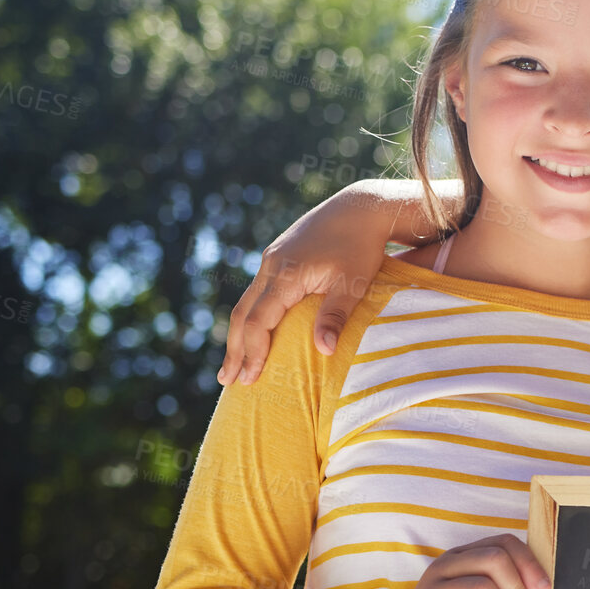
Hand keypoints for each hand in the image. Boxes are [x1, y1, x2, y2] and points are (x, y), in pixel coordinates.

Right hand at [218, 182, 427, 385]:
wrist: (359, 208)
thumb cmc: (361, 246)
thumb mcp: (352, 282)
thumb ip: (335, 315)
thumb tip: (322, 350)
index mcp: (285, 274)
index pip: (258, 322)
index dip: (252, 353)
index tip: (249, 380)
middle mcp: (270, 266)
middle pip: (242, 314)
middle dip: (235, 349)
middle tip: (228, 380)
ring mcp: (271, 260)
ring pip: (246, 302)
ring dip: (238, 334)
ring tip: (234, 363)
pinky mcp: (278, 257)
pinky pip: (257, 292)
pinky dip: (251, 316)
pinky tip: (253, 332)